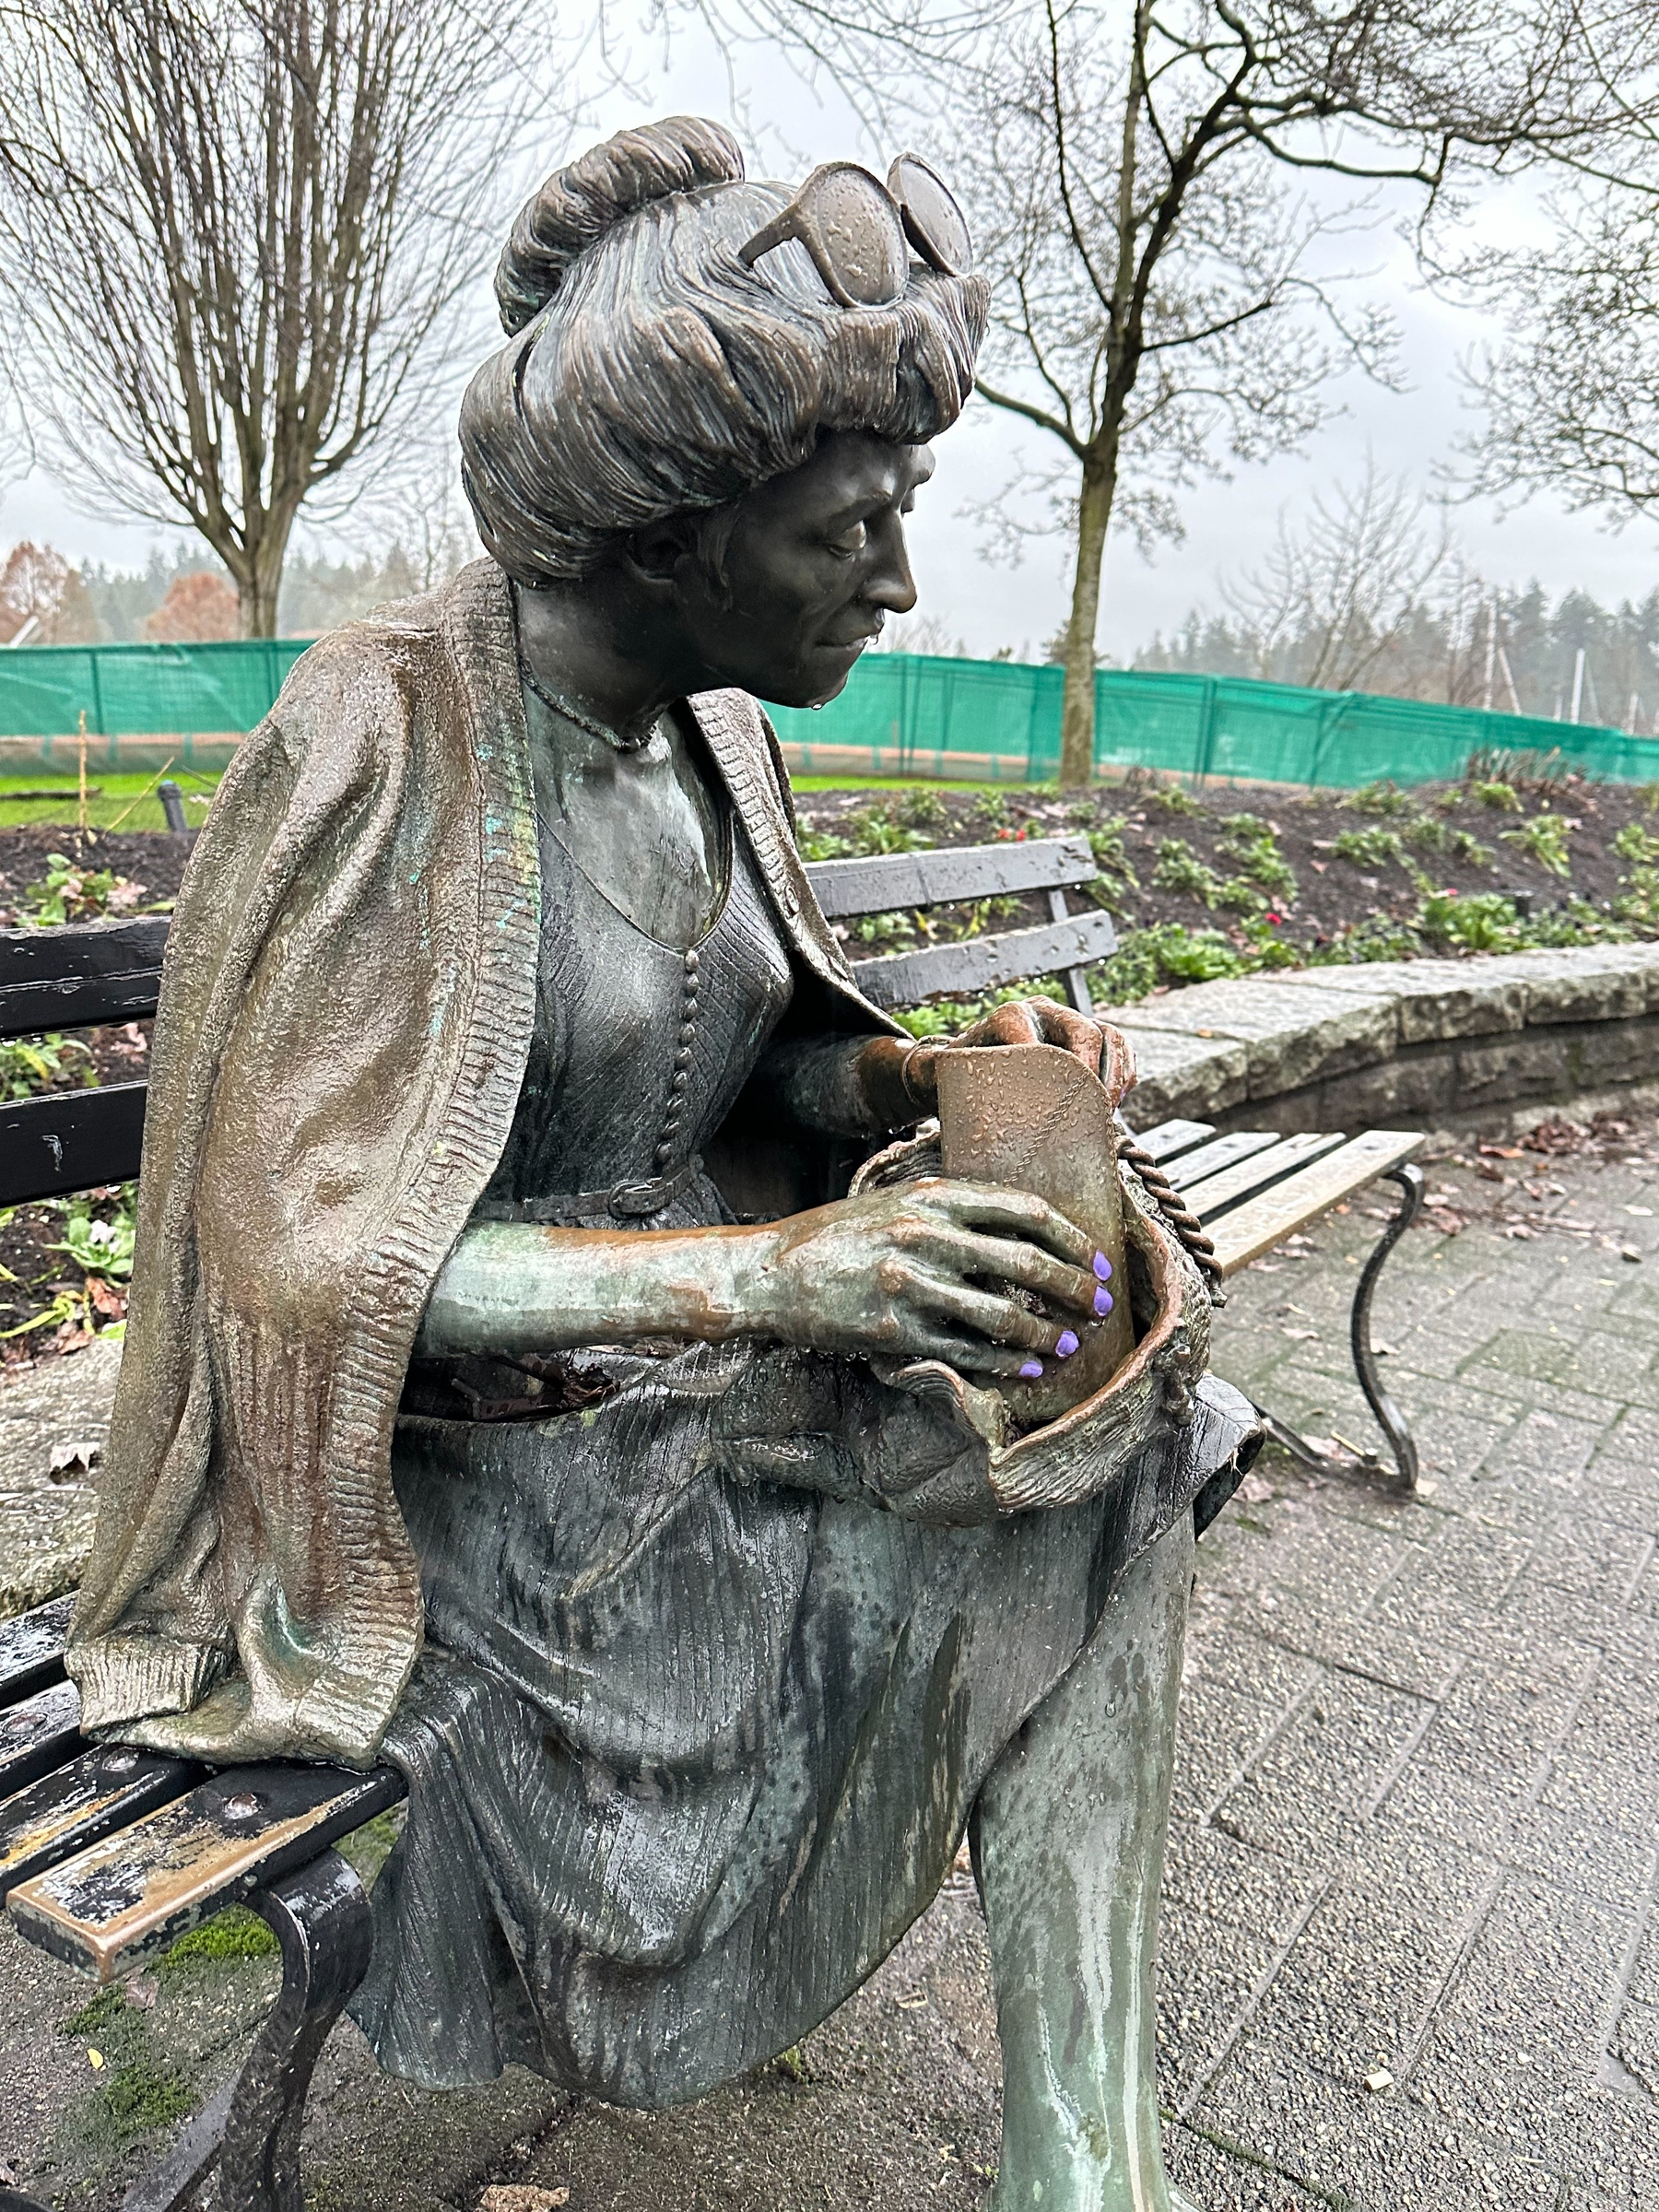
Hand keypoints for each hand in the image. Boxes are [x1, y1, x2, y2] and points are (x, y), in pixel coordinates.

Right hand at [747, 1177, 1114, 1379]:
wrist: (769, 1271)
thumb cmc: (836, 1236)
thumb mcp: (895, 1202)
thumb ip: (950, 1210)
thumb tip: (1020, 1230)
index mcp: (933, 1197)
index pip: (1024, 1210)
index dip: (1070, 1237)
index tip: (1095, 1258)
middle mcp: (927, 1236)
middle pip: (1025, 1264)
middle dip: (1073, 1288)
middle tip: (1099, 1307)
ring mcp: (910, 1284)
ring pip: (1002, 1315)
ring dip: (1046, 1334)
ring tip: (1067, 1346)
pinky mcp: (894, 1330)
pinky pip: (966, 1351)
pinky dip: (1004, 1364)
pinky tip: (1026, 1369)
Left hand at [899, 997, 1133, 1114]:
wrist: (965, 1073)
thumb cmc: (952, 1077)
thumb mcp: (939, 1074)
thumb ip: (936, 1070)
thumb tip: (944, 1075)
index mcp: (1007, 1016)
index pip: (1032, 1025)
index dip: (1048, 1061)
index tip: (1055, 1101)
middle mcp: (1042, 1011)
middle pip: (1082, 1028)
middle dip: (1093, 1071)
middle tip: (1095, 1110)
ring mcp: (1068, 1023)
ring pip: (1109, 1034)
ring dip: (1115, 1073)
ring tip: (1108, 1110)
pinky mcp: (1087, 1040)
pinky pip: (1120, 1046)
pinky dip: (1125, 1072)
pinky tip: (1116, 1099)